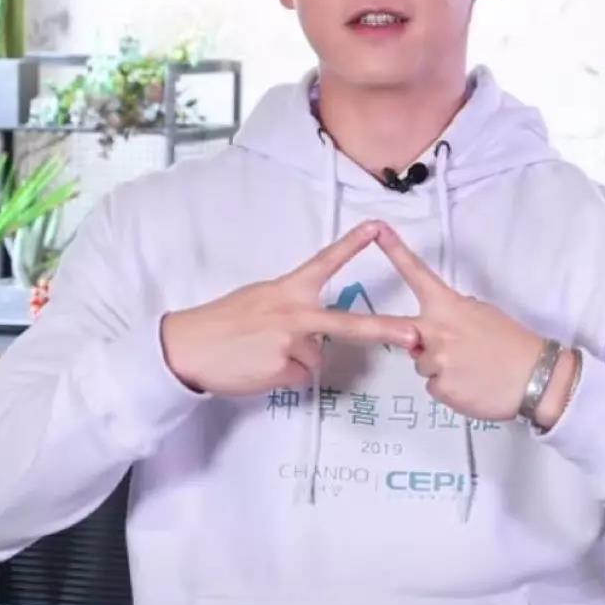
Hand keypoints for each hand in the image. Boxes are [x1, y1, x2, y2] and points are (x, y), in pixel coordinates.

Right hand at [161, 221, 419, 397]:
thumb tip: (313, 329)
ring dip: (296, 360)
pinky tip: (260, 367)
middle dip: (385, 330)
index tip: (377, 227)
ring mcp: (290, 341)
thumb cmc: (224, 323)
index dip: (352, 244)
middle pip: (348, 324)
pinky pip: (298, 376)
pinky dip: (282, 376)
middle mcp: (293, 312)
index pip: (325, 262)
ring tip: (263, 353)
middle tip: (414, 334)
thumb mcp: (259, 301)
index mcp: (287, 289)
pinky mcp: (282, 367)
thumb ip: (291, 307)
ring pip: (315, 358)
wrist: (190, 346)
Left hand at [372, 221, 560, 421]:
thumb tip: (433, 324)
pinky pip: (434, 386)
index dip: (394, 251)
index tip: (376, 229)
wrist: (537, 378)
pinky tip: (471, 384)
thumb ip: (452, 314)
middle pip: (399, 331)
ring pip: (422, 363)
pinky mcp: (441, 388)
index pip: (417, 274)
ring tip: (471, 368)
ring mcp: (436, 361)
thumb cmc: (512, 344)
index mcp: (449, 306)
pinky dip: (449, 387)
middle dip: (404, 335)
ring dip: (439, 367)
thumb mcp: (484, 314)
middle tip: (427, 340)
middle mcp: (437, 330)